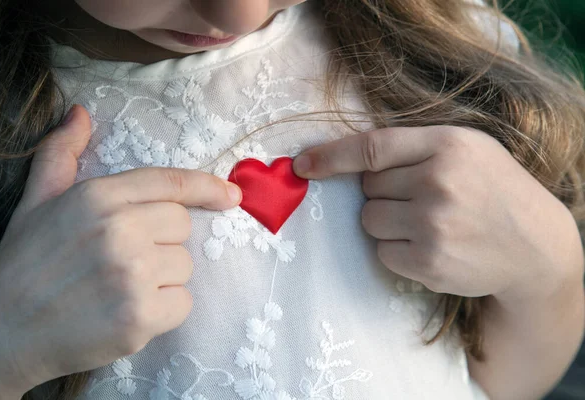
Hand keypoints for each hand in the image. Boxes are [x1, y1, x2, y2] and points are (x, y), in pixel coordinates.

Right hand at [0, 105, 241, 396]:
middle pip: (182, 226)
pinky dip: (163, 311)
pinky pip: (183, 304)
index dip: (207, 187)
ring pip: (185, 267)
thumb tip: (80, 113)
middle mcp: (118, 230)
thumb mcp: (38, 201)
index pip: (171, 183)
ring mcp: (131, 275)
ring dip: (162, 279)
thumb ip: (61, 154)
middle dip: (161, 241)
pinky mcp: (139, 318)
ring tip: (118, 288)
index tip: (232, 195)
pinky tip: (127, 313)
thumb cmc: (24, 264)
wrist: (0, 331)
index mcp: (97, 197)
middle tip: (121, 260)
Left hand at [294, 126, 582, 299]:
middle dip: (382, 192)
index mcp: (447, 145)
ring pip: (368, 219)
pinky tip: (429, 245)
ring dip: (386, 221)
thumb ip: (415, 147)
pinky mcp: (428, 261)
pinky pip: (381, 251)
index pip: (371, 147)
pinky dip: (396, 250)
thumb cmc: (493, 189)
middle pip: (367, 187)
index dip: (330, 156)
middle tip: (418, 197)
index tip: (301, 165)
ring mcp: (433, 225)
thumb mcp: (467, 148)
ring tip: (426, 222)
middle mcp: (438, 182)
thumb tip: (350, 158)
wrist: (535, 245)